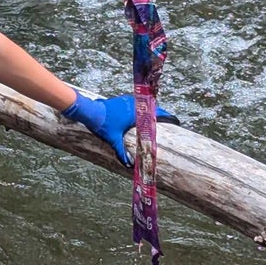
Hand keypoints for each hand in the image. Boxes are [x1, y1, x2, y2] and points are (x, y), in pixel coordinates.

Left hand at [63, 91, 178, 165]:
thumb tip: (129, 165)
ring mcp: (127, 100)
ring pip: (145, 105)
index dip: (167, 117)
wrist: (89, 111)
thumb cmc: (103, 124)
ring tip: (156, 120)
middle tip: (167, 122)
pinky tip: (141, 116)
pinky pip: (137, 103)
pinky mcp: (122, 99)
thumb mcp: (113, 139)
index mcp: (135, 114)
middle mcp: (134, 104)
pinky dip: (142, 109)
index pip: (156, 114)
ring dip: (151, 111)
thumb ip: (121, 151)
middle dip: (160, 115)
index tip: (175, 121)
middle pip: (153, 108)